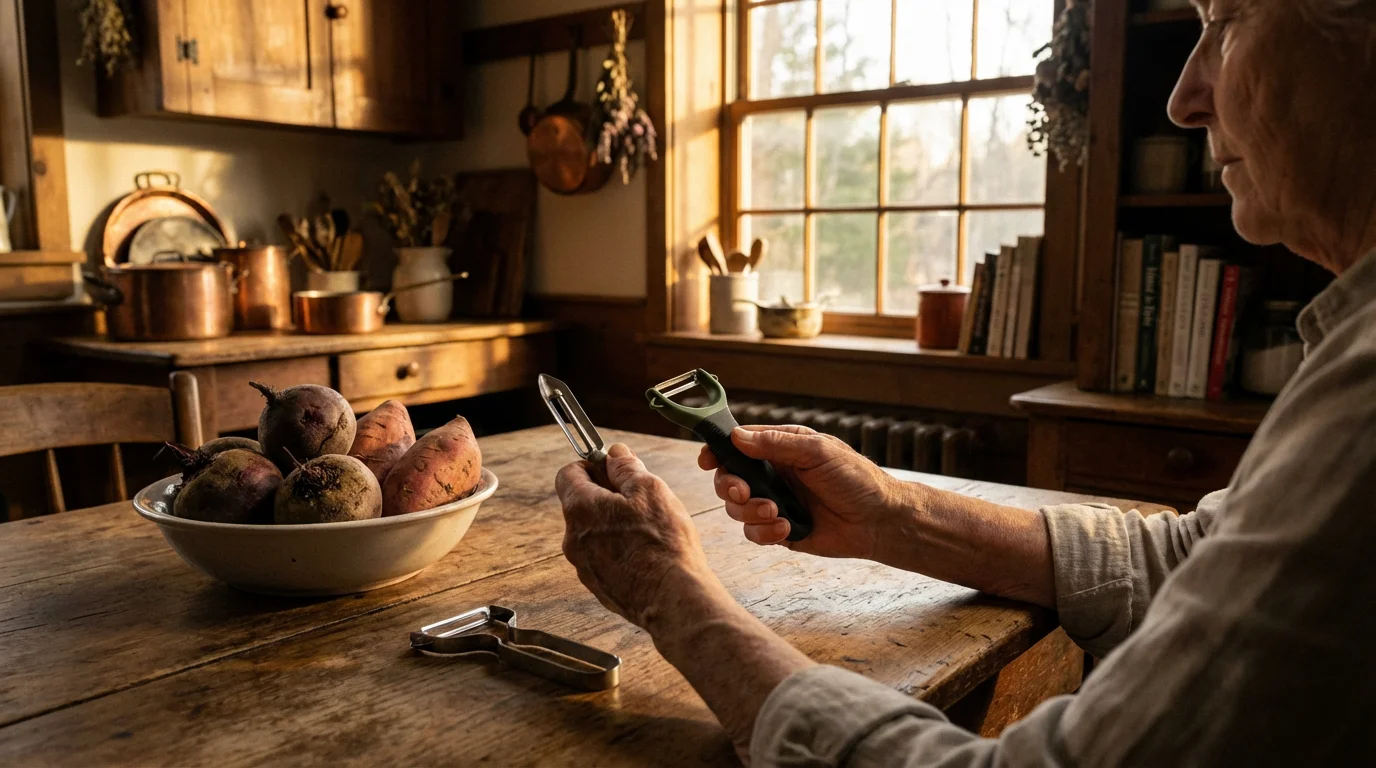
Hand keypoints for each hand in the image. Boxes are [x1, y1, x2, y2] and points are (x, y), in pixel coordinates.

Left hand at [555, 443, 721, 628]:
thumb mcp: (650, 489)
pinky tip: (646, 555)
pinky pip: (603, 558)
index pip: (567, 473)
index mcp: (581, 509)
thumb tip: (615, 453)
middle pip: (582, 504)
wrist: (672, 599)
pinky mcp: (598, 586)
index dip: (590, 465)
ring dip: (614, 525)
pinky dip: (619, 551)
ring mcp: (584, 565)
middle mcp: (573, 538)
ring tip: (648, 531)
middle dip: (607, 496)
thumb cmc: (663, 544)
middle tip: (640, 500)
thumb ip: (627, 467)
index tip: (613, 468)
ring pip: (593, 532)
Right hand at [698, 425, 913, 559]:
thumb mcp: (817, 451)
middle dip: (730, 487)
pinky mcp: (779, 529)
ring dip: (750, 512)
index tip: (708, 460)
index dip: (718, 451)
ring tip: (777, 513)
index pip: (738, 445)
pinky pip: (754, 532)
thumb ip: (776, 444)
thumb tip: (737, 437)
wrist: (878, 521)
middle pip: (729, 478)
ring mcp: (775, 502)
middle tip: (745, 492)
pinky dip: (764, 532)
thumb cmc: (856, 479)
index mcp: (781, 448)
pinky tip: (787, 528)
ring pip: (737, 508)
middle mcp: (773, 474)